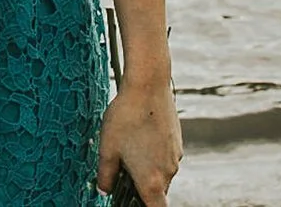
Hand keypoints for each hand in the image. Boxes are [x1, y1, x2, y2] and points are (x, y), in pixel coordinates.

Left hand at [96, 79, 179, 205]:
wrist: (148, 85)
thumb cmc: (126, 117)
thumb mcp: (107, 148)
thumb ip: (105, 175)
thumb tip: (104, 190)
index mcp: (152, 180)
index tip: (134, 202)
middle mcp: (168, 171)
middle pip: (158, 192)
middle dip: (142, 187)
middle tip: (124, 172)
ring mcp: (175, 156)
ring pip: (161, 173)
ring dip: (148, 169)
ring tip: (129, 148)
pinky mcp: (177, 141)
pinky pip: (165, 157)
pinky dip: (154, 155)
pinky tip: (139, 136)